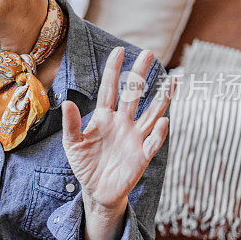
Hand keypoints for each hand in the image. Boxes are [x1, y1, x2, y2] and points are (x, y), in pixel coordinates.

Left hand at [61, 47, 176, 211]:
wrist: (96, 190)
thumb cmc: (85, 163)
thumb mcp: (72, 144)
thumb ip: (71, 125)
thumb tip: (68, 102)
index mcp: (105, 117)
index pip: (110, 89)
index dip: (114, 70)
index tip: (119, 50)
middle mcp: (123, 123)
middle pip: (134, 95)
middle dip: (141, 74)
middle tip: (149, 52)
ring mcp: (134, 138)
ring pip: (152, 114)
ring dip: (162, 98)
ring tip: (172, 81)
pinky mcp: (142, 156)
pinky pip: (153, 142)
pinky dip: (158, 133)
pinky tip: (163, 121)